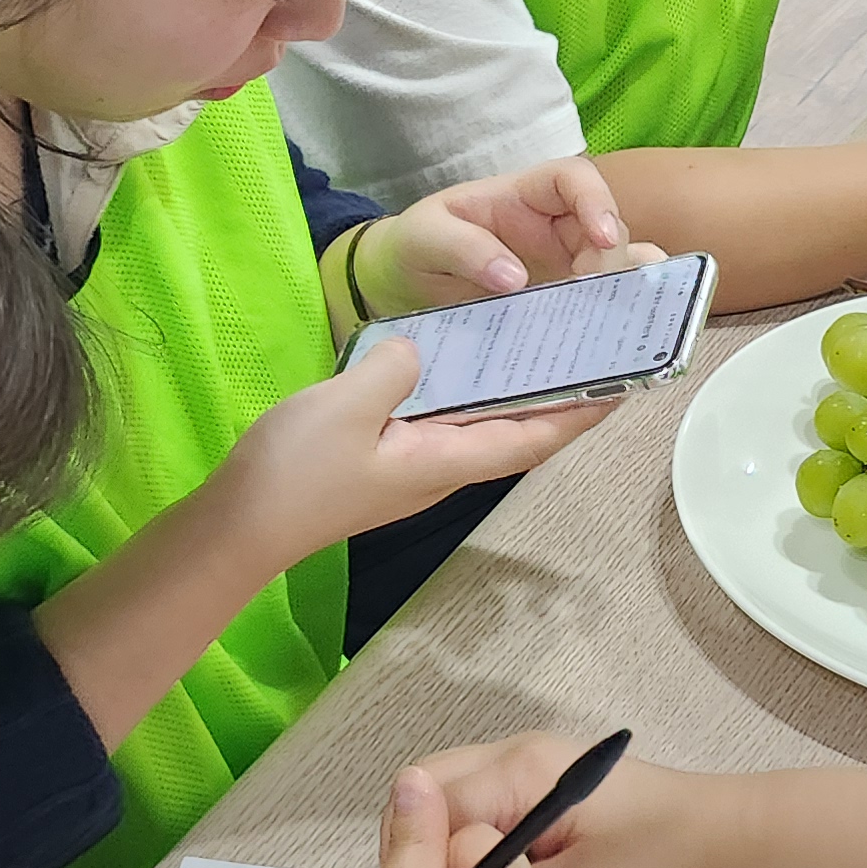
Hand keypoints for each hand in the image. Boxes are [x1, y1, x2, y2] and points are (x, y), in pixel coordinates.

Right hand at [212, 339, 617, 565]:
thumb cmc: (296, 471)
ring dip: (517, 390)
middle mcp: (442, 467)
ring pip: (483, 423)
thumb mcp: (347, 404)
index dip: (582, 413)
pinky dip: (468, 389)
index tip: (626, 383)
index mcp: (446, 461)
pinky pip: (444, 419)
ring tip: (544, 342)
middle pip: (518, 431)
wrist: (239, 526)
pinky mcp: (387, 456)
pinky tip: (462, 356)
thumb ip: (396, 369)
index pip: (534, 438)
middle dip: (561, 395)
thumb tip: (422, 349)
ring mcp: (414, 464)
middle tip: (593, 346)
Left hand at [354, 159, 655, 317]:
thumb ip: (462, 247)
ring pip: (613, 269)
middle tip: (593, 294)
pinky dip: (616, 318)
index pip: (573, 179)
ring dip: (623, 290)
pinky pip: (599, 307)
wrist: (401, 289)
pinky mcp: (562, 306)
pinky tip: (621, 338)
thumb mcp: (423, 237)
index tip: (602, 237)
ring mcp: (562, 268)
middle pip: (605, 229)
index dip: (596, 200)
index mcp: (523, 196)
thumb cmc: (415, 248)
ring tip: (619, 319)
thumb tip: (513, 277)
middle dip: (610, 258)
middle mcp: (554, 229)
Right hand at [410, 730, 725, 867]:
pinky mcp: (544, 779)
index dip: (419, 859)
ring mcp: (529, 761)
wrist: (717, 836)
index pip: (430, 805)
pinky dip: (475, 835)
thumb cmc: (651, 863)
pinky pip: (484, 799)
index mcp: (518, 772)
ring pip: (455, 792)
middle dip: (424, 844)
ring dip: (449, 839)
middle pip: (431, 786)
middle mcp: (515, 752)